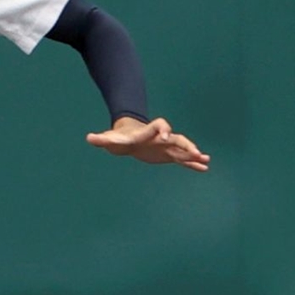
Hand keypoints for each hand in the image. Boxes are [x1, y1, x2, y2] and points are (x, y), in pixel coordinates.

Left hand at [85, 115, 209, 172]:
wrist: (127, 139)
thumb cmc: (119, 137)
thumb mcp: (110, 139)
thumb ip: (102, 138)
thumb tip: (89, 138)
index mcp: (148, 131)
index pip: (159, 125)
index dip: (162, 129)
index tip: (163, 137)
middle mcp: (160, 137)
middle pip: (176, 138)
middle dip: (186, 144)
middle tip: (196, 152)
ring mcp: (166, 146)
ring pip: (183, 149)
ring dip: (194, 154)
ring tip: (206, 160)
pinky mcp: (169, 155)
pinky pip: (183, 159)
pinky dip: (192, 163)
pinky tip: (204, 168)